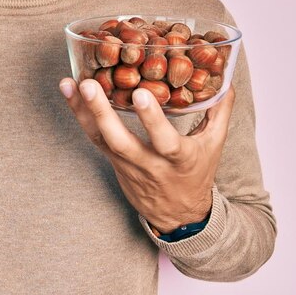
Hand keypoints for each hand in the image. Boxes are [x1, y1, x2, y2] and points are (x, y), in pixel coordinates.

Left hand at [59, 78, 235, 233]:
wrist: (178, 214)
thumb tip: (226, 79)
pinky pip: (94, 138)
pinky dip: (80, 115)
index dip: (151, 120)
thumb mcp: (214, 146)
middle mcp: (150, 164)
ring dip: (83, 111)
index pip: (165, 141)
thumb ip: (219, 112)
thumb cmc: (196, 173)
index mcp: (179, 159)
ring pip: (101, 140)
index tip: (140, 94)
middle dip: (103, 114)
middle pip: (122, 142)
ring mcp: (127, 165)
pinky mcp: (113, 162)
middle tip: (89, 85)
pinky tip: (69, 92)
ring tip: (69, 84)